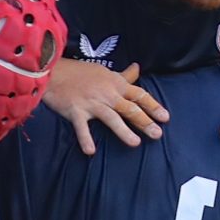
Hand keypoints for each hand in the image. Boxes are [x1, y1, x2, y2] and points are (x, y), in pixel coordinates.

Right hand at [44, 59, 167, 155]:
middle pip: (129, 108)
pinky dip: (85, 139)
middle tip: (157, 134)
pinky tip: (91, 151)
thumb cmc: (79, 72)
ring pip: (111, 118)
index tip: (165, 117)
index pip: (139, 95)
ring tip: (135, 143)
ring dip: (123, 131)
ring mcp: (91, 103)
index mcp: (115, 84)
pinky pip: (82, 127)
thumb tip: (137, 68)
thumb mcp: (104, 71)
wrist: (54, 71)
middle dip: (145, 121)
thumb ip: (122, 76)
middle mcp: (106, 94)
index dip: (153, 106)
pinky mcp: (75, 111)